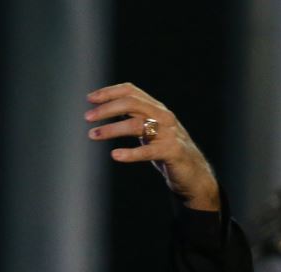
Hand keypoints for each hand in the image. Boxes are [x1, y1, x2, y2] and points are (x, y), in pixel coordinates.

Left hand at [86, 82, 219, 210]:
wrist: (192, 170)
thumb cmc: (164, 148)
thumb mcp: (148, 128)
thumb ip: (132, 117)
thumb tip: (103, 108)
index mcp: (155, 108)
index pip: (131, 91)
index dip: (110, 92)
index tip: (90, 98)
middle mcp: (162, 116)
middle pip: (132, 104)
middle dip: (107, 109)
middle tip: (87, 117)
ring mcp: (168, 133)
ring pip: (137, 125)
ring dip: (112, 129)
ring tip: (92, 135)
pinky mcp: (171, 152)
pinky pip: (148, 152)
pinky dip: (131, 153)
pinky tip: (115, 155)